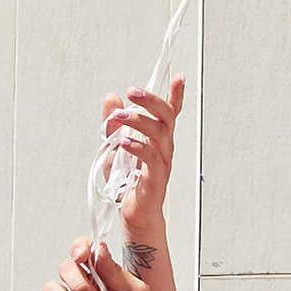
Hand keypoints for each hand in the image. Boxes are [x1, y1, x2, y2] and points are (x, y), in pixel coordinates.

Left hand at [99, 79, 183, 239]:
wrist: (134, 213)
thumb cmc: (127, 181)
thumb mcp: (113, 145)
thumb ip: (113, 123)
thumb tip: (112, 97)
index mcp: (158, 138)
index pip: (170, 112)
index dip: (176, 94)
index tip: (179, 76)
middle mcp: (164, 148)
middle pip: (166, 117)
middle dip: (151, 101)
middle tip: (132, 91)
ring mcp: (162, 163)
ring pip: (159, 134)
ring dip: (139, 121)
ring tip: (119, 115)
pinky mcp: (156, 179)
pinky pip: (150, 158)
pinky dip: (137, 147)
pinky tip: (123, 141)